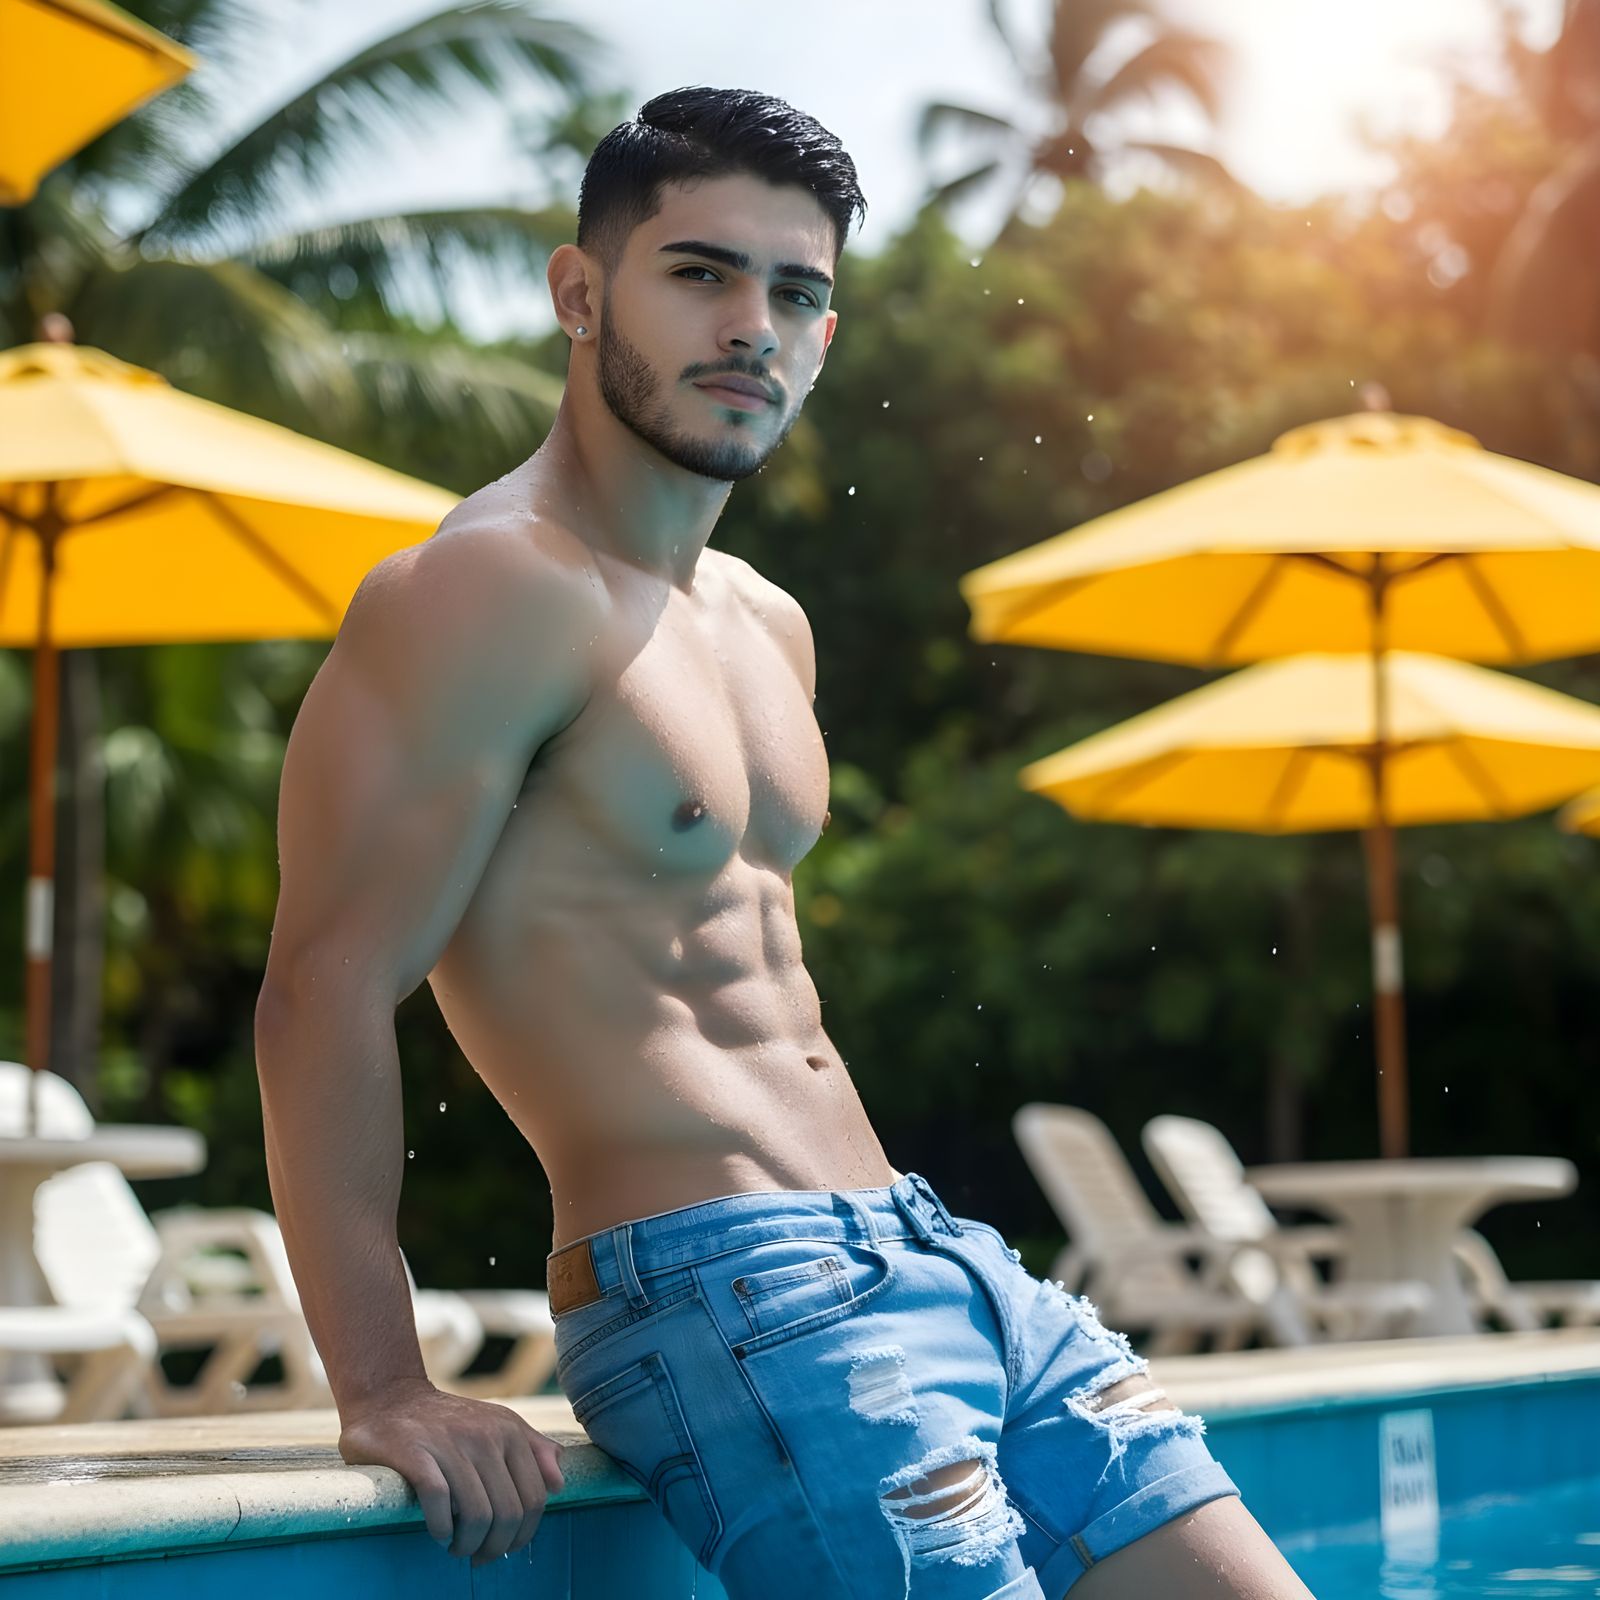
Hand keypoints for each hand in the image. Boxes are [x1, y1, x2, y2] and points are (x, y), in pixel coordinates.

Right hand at [338, 1377, 566, 1564]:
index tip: (504, 1548)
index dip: (523, 1534)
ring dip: (467, 1545)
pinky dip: (441, 1528)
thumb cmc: (449, 1422)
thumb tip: (559, 1484)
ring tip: (457, 1547)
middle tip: (478, 1556)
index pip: (534, 1498)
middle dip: (495, 1547)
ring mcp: (450, 1443)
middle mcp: (484, 1436)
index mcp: (510, 1431)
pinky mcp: (415, 1453)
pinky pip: (439, 1502)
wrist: (391, 1398)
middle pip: (507, 1513)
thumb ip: (534, 1450)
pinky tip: (438, 1532)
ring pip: (477, 1514)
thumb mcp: (497, 1425)